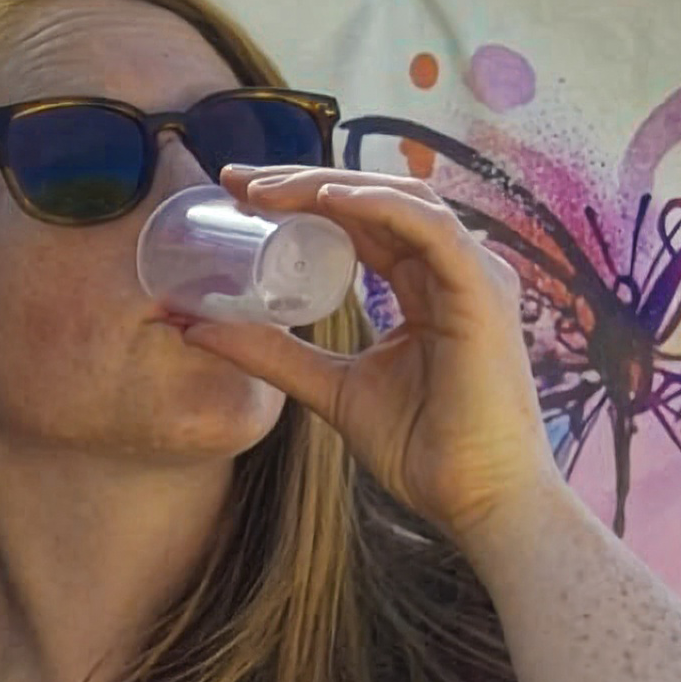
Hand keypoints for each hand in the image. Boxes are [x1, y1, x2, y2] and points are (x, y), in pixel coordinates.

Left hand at [186, 165, 562, 549]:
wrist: (476, 501)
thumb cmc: (422, 449)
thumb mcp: (330, 388)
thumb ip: (274, 355)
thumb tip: (197, 330)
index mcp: (425, 285)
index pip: (361, 222)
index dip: (301, 199)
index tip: (236, 194)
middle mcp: (452, 269)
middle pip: (375, 200)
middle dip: (303, 182)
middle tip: (236, 181)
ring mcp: (473, 275)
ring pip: (400, 200)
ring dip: (330, 187)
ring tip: (266, 190)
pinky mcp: (484, 292)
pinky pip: (431, 229)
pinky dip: (381, 207)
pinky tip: (329, 200)